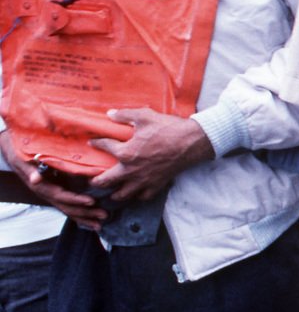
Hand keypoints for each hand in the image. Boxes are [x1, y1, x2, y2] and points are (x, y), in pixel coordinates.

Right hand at [0, 128, 105, 226]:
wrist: (16, 154)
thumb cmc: (23, 154)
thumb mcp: (25, 159)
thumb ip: (31, 170)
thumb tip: (35, 179)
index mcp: (42, 187)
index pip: (60, 196)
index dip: (75, 200)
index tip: (91, 201)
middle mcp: (47, 194)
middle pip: (67, 207)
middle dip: (85, 212)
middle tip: (104, 215)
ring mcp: (51, 196)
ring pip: (68, 210)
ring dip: (84, 217)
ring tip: (100, 224)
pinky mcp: (56, 194)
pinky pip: (68, 207)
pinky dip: (79, 214)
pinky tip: (91, 221)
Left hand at [89, 108, 213, 201]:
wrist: (192, 142)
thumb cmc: (168, 128)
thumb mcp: (145, 116)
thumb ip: (124, 115)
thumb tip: (109, 114)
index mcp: (125, 152)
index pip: (104, 147)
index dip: (96, 143)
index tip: (92, 143)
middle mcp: (131, 170)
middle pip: (106, 181)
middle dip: (95, 181)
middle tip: (92, 180)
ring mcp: (144, 180)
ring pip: (122, 194)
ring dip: (113, 193)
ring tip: (110, 192)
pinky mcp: (156, 185)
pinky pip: (142, 197)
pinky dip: (136, 196)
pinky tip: (135, 192)